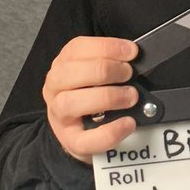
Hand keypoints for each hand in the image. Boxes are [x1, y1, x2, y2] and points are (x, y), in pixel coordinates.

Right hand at [43, 36, 139, 161]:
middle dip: (104, 70)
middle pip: (68, 73)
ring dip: (105, 97)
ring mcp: (59, 116)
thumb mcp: (94, 73)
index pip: (77, 48)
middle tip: (129, 74)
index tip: (131, 52)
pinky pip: (86, 139)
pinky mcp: (71, 141)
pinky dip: (110, 131)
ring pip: (70, 103)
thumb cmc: (90, 96)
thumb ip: (110, 62)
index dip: (106, 47)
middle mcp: (55, 89)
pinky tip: (128, 123)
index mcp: (62, 65)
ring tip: (130, 96)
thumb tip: (134, 57)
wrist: (79, 132)